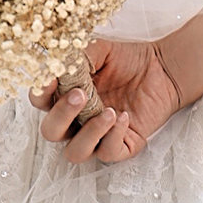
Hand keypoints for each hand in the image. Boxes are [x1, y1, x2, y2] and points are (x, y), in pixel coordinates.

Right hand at [27, 38, 182, 164]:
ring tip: (109, 111)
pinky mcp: (120, 146)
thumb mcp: (100, 50)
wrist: (162, 68)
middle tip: (80, 95)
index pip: (40, 101)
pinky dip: (113, 136)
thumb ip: (78, 55)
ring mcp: (97, 136)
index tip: (51, 77)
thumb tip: (59, 63)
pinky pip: (108, 153)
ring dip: (88, 133)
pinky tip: (123, 116)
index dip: (40, 93)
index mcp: (65, 96)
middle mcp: (77, 120)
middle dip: (61, 115)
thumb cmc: (128, 59)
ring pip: (76, 152)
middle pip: (51, 132)